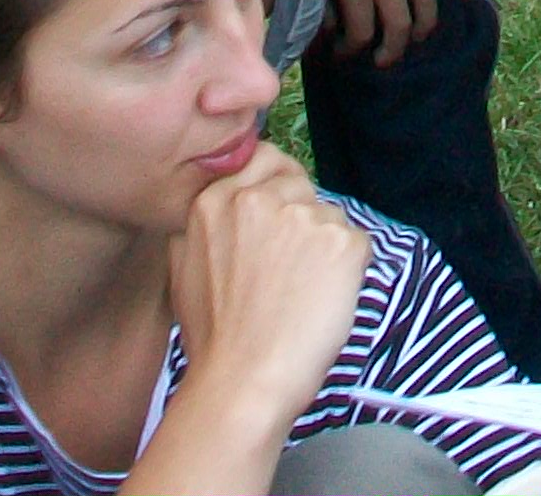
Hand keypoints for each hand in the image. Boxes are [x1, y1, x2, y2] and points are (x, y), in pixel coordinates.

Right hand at [168, 143, 370, 418]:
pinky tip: (324, 301)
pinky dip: (349, 270)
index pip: (264, 160)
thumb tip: (227, 202)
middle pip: (301, 186)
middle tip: (294, 268)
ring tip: (303, 294)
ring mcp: (303, 217)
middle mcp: (258, 199)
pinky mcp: (341, 242)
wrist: (243, 380)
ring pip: (330, 217)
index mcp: (215, 201)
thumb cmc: (214, 337)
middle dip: (302, 218)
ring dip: (325, 247)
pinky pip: (357, 243)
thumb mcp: (183, 265)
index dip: (278, 185)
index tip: (284, 210)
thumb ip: (205, 223)